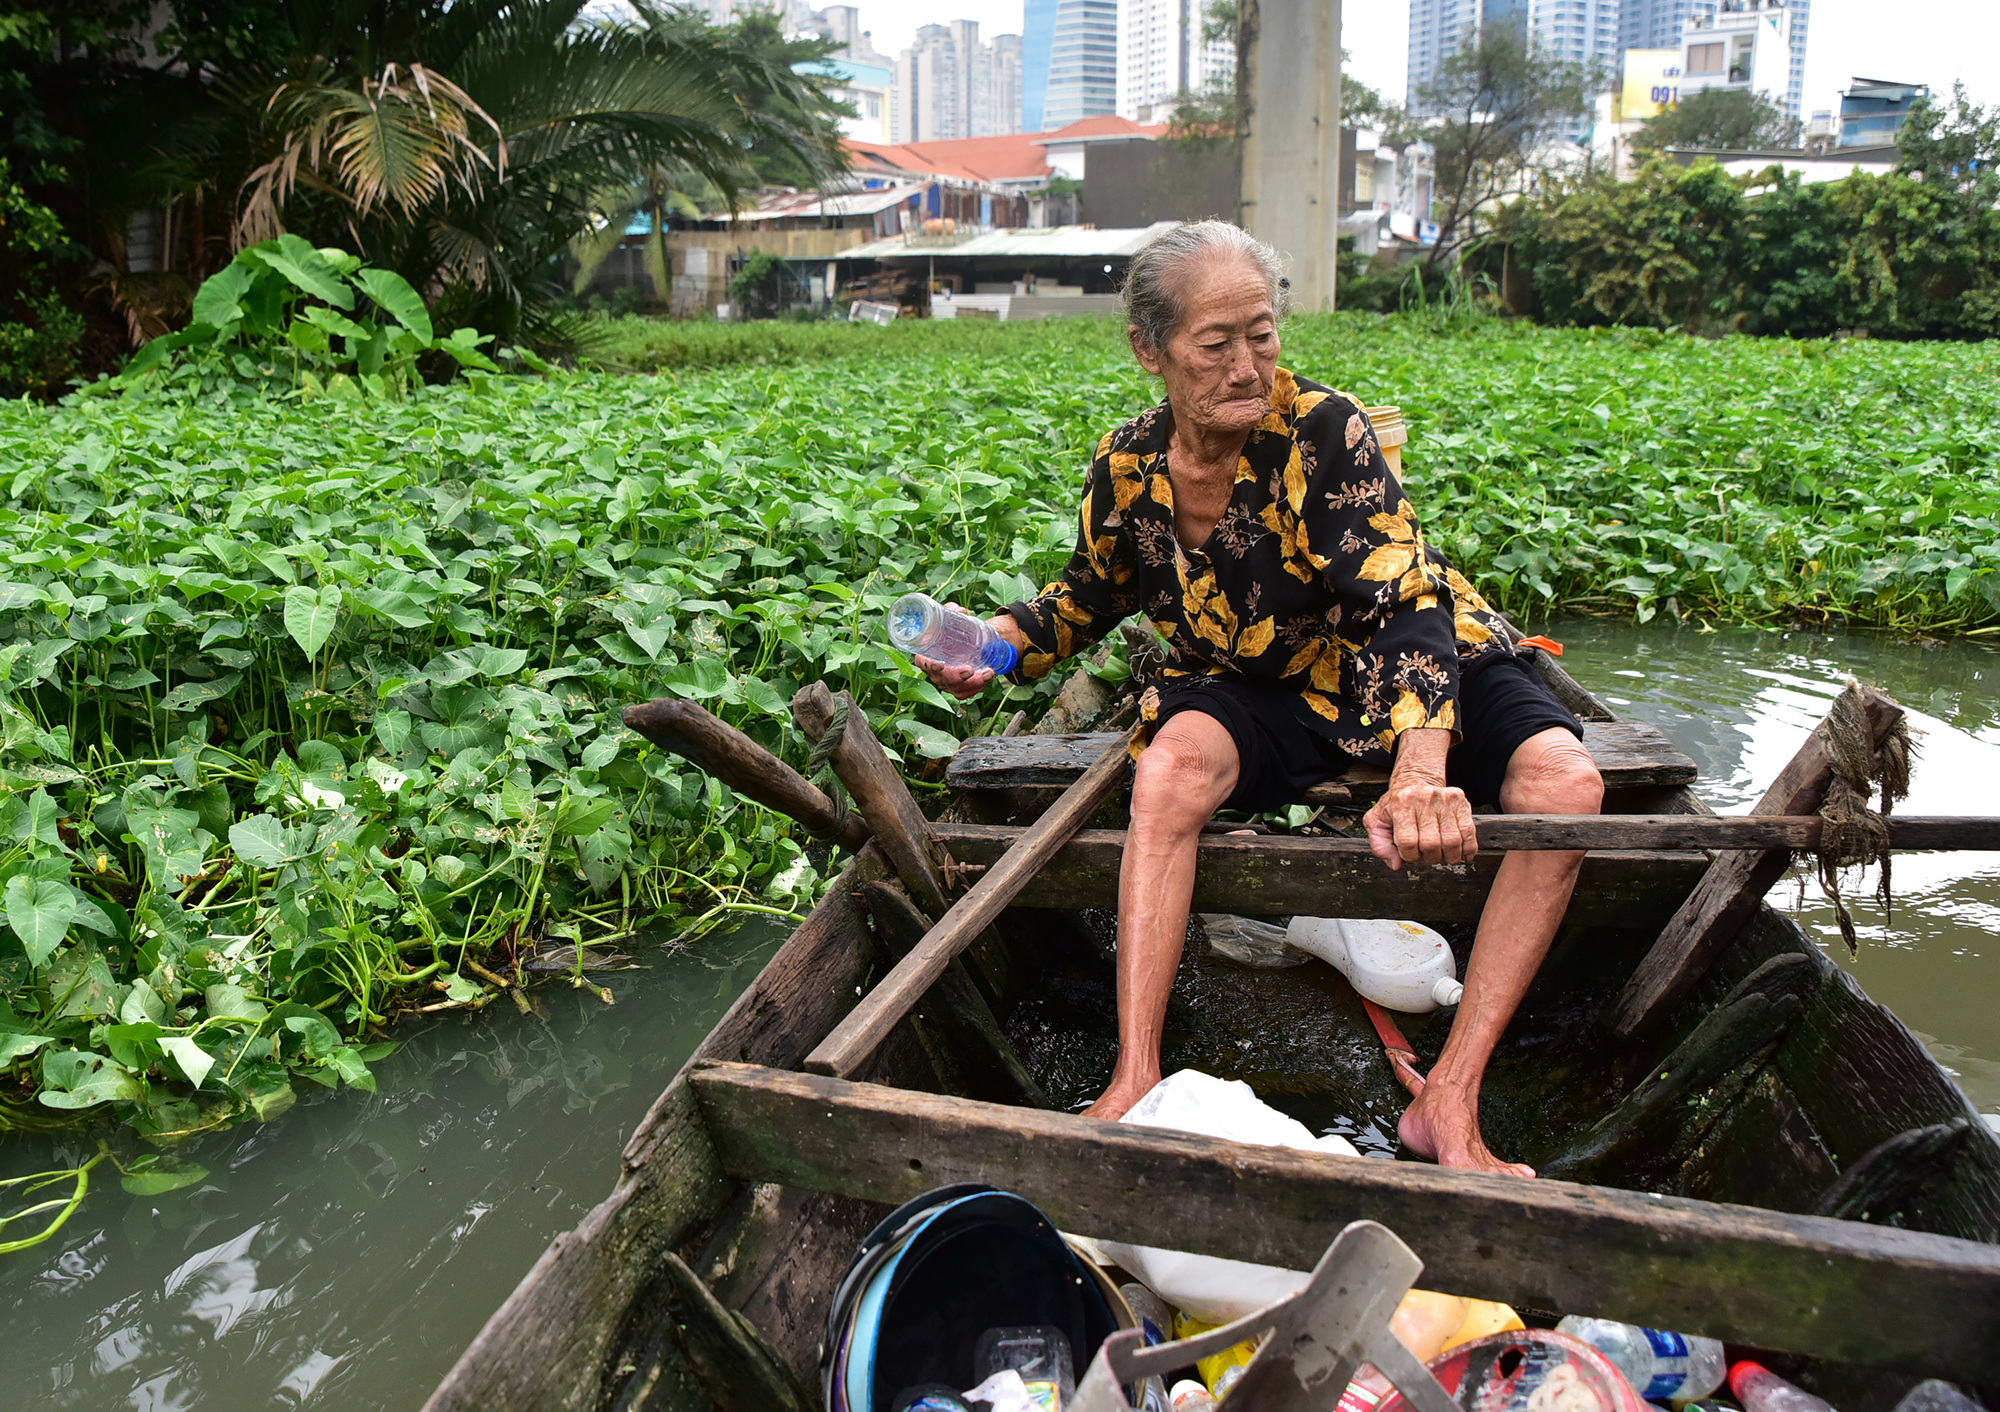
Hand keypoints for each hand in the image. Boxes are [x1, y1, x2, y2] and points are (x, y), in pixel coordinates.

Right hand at [913, 605, 1021, 701]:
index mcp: (927, 654)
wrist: (965, 642)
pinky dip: (977, 688)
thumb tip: (960, 610)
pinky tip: (987, 678)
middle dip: (955, 677)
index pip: (922, 662)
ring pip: (955, 689)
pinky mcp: (957, 688)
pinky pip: (965, 693)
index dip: (928, 665)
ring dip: (972, 683)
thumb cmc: (952, 630)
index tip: (939, 665)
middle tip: (970, 669)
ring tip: (988, 672)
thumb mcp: (951, 618)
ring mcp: (946, 681)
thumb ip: (952, 611)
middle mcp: (934, 671)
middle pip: (941, 679)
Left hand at [1363, 728, 1476, 869]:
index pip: (1407, 842)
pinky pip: (1469, 833)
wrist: (1415, 782)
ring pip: (1452, 841)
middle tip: (1426, 853)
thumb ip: (1379, 845)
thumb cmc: (1396, 805)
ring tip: (1442, 853)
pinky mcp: (1460, 802)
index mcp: (1400, 804)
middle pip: (1431, 844)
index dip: (1409, 855)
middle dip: (1428, 857)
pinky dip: (1467, 849)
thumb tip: (1395, 864)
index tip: (1409, 853)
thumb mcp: (1377, 822)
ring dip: (1448, 856)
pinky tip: (1460, 853)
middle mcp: (1423, 799)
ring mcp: (1444, 800)